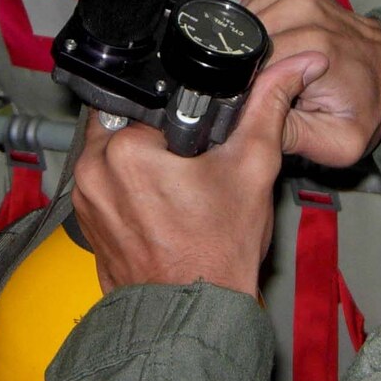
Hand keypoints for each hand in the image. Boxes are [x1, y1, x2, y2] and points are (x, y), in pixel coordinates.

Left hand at [72, 51, 324, 295]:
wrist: (192, 315)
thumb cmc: (218, 254)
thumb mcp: (252, 169)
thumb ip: (268, 107)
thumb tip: (296, 65)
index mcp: (125, 149)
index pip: (148, 96)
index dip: (178, 108)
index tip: (197, 130)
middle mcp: (93, 170)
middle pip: (128, 122)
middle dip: (157, 132)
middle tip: (191, 158)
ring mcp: (84, 199)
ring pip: (114, 152)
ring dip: (140, 158)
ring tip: (178, 181)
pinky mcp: (84, 221)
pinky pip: (105, 184)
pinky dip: (128, 187)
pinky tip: (160, 204)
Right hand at [243, 0, 380, 164]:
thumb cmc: (364, 105)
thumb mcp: (338, 142)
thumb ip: (289, 136)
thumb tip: (246, 121)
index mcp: (316, 47)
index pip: (249, 69)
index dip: (248, 94)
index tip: (269, 105)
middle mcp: (305, 12)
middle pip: (241, 45)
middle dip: (247, 72)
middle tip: (273, 89)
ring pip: (240, 23)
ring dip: (245, 49)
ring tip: (272, 67)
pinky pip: (247, 2)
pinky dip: (248, 23)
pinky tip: (268, 41)